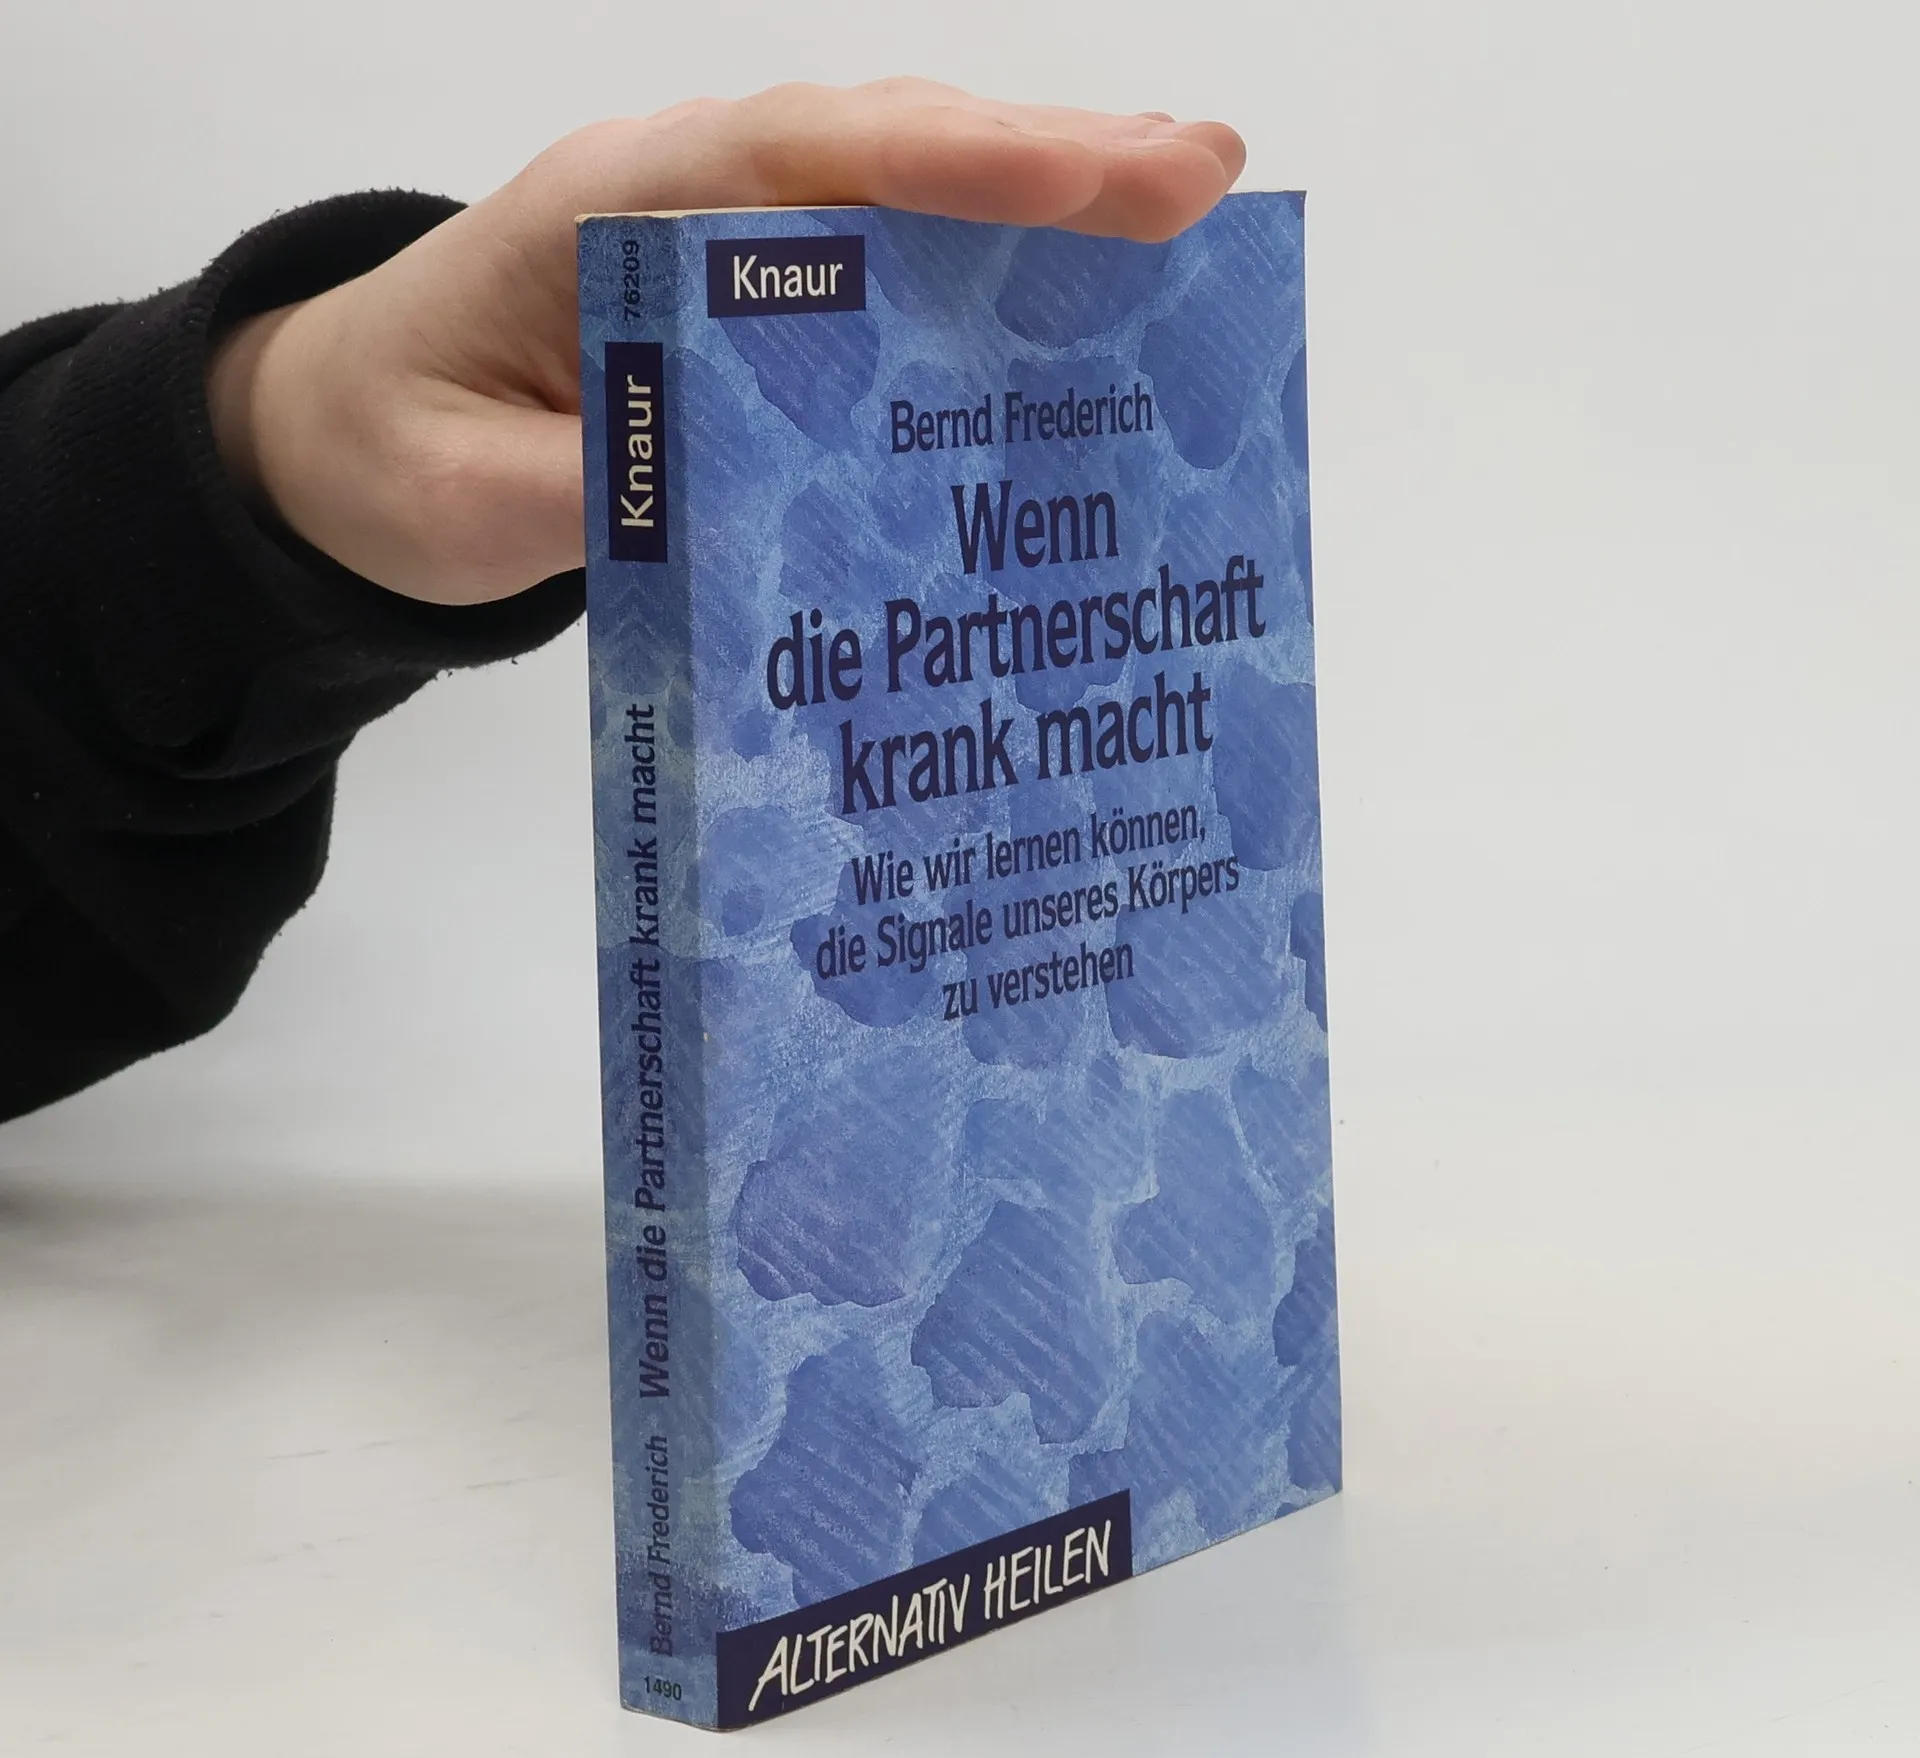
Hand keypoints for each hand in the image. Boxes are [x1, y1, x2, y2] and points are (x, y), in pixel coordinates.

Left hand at [206, 80, 1244, 605]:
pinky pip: (883, 265)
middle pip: (881, 152)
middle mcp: (688, 200)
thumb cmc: (396, 449)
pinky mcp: (755, 304)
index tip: (1082, 177)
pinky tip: (1078, 299)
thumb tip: (740, 509)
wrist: (347, 439)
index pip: (793, 158)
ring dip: (1039, 203)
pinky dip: (984, 269)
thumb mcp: (466, 500)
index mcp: (609, 212)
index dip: (942, 163)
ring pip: (900, 196)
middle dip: (1044, 163)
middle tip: (1200, 178)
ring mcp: (729, 244)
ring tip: (1183, 215)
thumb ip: (595, 497)